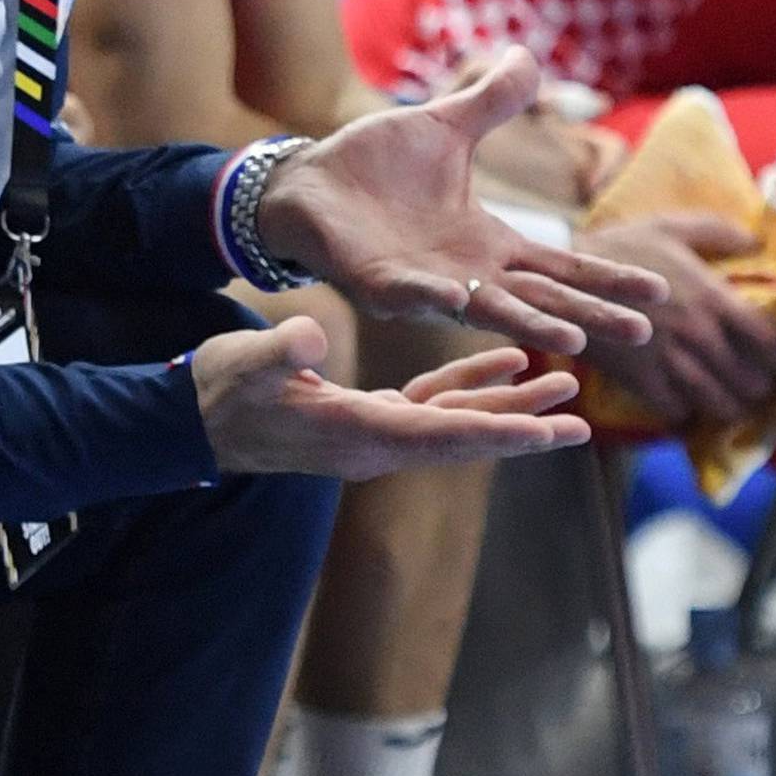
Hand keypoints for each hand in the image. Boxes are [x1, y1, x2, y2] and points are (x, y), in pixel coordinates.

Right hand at [192, 314, 588, 481]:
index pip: (438, 436)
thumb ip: (282, 349)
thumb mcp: (246, 364)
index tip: (546, 433)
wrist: (193, 422)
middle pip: (464, 439)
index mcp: (355, 433)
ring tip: (566, 390)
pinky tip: (507, 364)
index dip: (495, 433)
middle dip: (524, 430)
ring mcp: (375, 432)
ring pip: (458, 421)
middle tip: (582, 426)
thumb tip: (313, 333)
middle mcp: (375, 443)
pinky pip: (433, 404)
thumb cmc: (219, 393)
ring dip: (511, 408)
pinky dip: (471, 386)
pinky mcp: (369, 416)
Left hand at [252, 48, 666, 355]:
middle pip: (540, 299)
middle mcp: (464, 272)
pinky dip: (435, 298)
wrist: (304, 180)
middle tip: (640, 335)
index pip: (560, 265)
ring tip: (573, 341)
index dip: (606, 277)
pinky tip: (459, 301)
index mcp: (487, 242)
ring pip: (486, 310)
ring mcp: (423, 283)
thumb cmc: (373, 166)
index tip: (658, 291)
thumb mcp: (443, 126)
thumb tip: (529, 56)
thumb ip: (489, 102)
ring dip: (528, 323)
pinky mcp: (376, 283)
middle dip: (588, 316)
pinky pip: (410, 295)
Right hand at [575, 211, 775, 428]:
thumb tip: (760, 243)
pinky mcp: (637, 379)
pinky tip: (690, 406)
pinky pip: (676, 411)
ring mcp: (667, 361)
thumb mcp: (671, 227)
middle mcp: (696, 335)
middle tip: (763, 386)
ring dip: (732, 407)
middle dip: (762, 388)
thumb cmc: (620, 247)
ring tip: (736, 403)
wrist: (560, 275)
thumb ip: (719, 232)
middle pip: (750, 380)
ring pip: (718, 402)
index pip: (772, 341)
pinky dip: (688, 414)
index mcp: (712, 299)